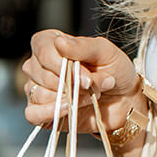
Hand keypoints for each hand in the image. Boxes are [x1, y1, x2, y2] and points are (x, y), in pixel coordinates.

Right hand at [22, 30, 144, 133]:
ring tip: (88, 97)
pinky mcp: (39, 113)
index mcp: (50, 44)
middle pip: (42, 75)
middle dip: (71, 84)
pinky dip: (50, 113)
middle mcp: (38, 66)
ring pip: (40, 95)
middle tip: (91, 86)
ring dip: (69, 99)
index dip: (63, 64)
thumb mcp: (105, 51)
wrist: (124, 99)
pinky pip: (33, 114)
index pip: (43, 50)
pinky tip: (68, 109)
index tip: (87, 76)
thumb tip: (60, 43)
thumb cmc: (114, 71)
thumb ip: (83, 46)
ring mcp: (36, 90)